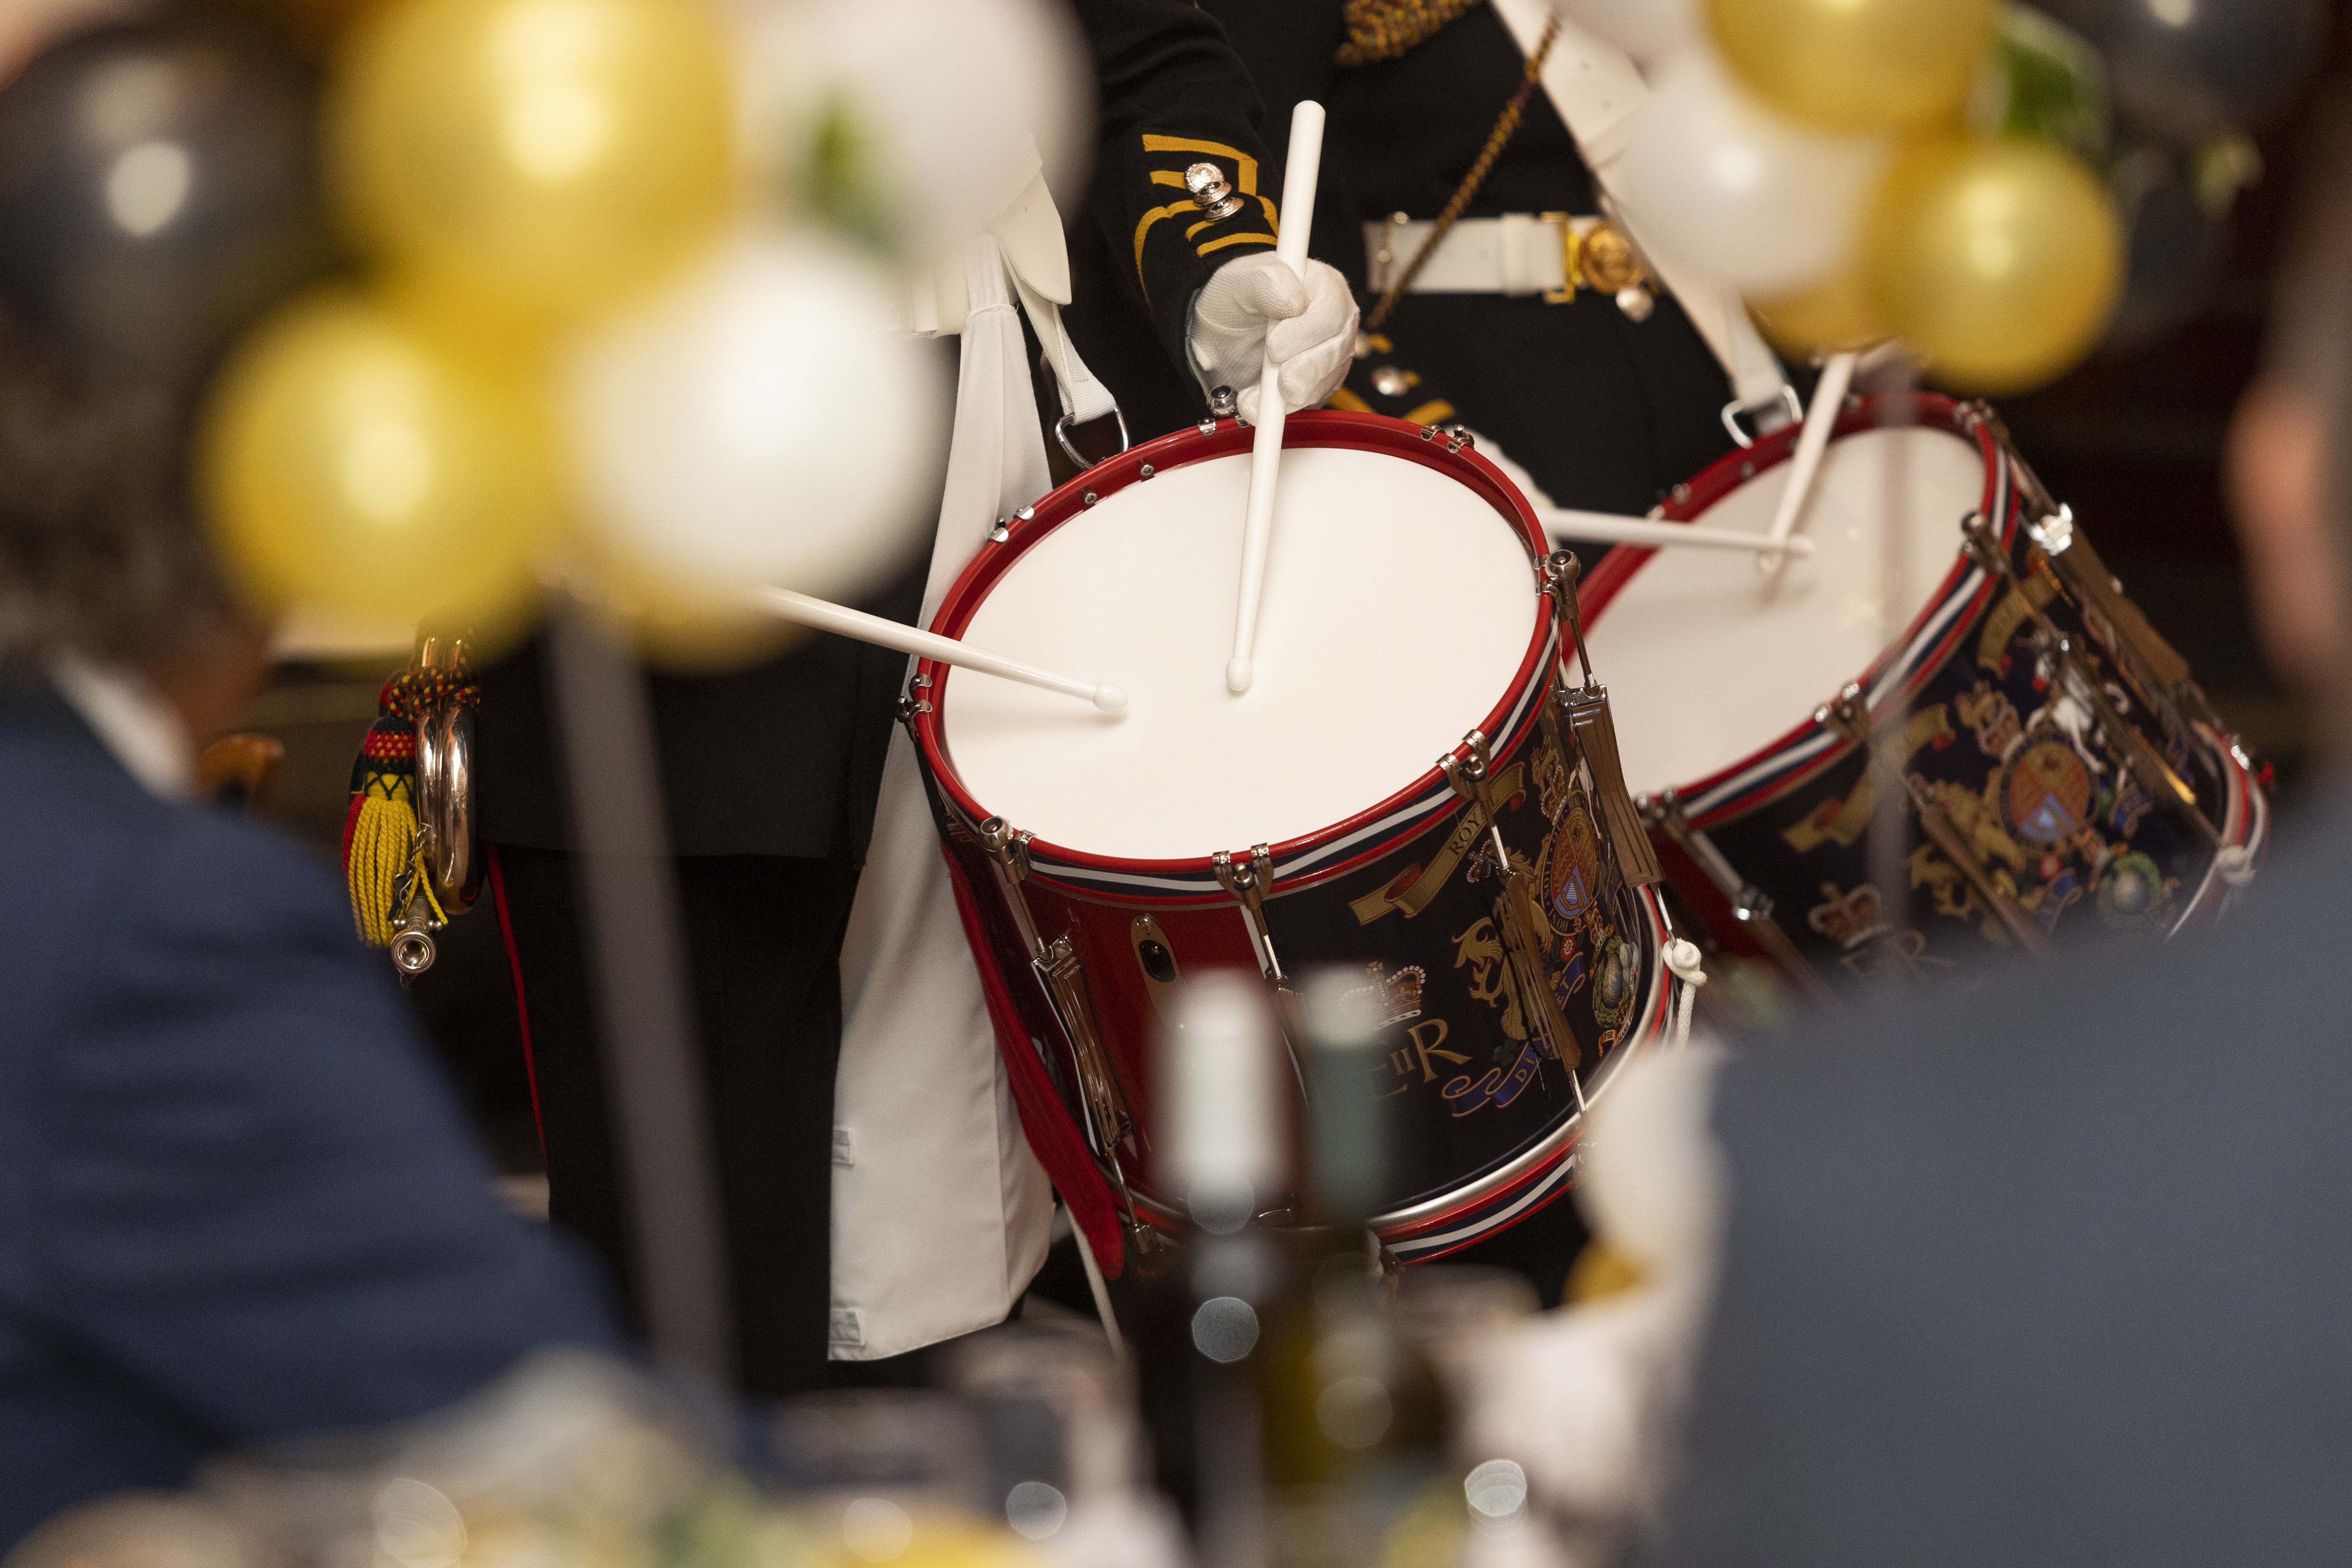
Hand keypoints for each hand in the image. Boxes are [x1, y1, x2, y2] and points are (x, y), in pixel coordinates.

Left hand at [1187, 253, 1358, 422]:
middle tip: (1275, 380)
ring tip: (1253, 399)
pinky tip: (1262, 406)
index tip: (1273, 348)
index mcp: (1322, 284)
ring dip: (1291, 394)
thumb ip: (1264, 281)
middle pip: (1336, 349)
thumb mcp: (1237, 282)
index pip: (1331, 310)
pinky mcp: (1323, 381)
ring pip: (1327, 379)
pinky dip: (1287, 408)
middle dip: (1303, 369)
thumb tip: (1295, 302)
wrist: (1220, 337)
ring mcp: (1332, 352)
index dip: (1305, 333)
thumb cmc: (1233, 302)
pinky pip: (1314, 399)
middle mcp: (1336, 319)